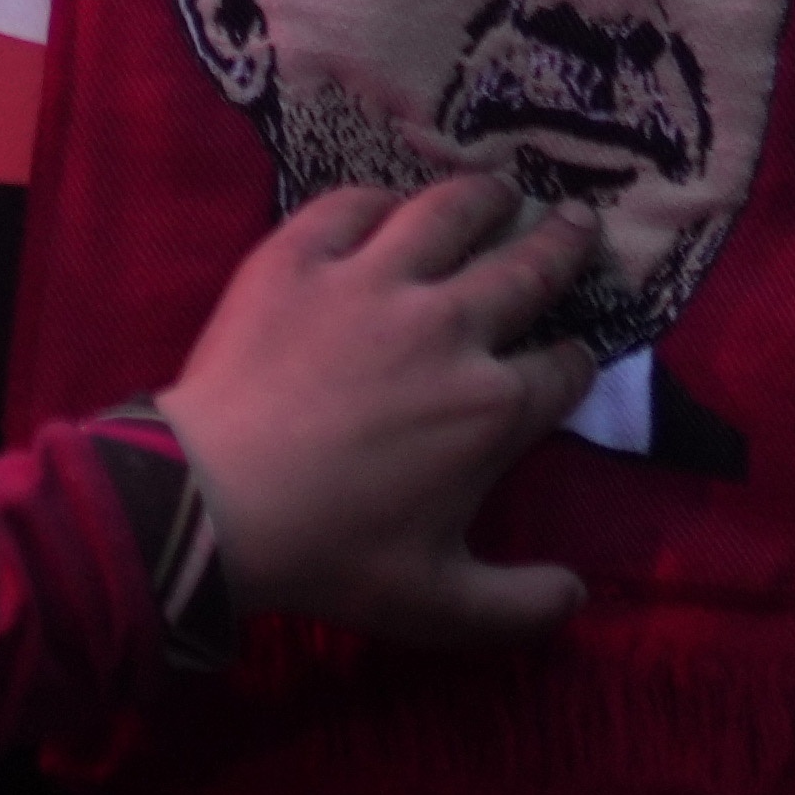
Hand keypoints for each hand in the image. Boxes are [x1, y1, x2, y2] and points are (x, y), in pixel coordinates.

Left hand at [148, 169, 603, 652]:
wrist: (215, 503)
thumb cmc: (333, 555)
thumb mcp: (440, 605)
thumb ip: (520, 606)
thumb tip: (578, 595)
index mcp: (491, 408)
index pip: (563, 368)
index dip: (576, 360)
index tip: (573, 354)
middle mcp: (448, 326)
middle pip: (525, 270)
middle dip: (562, 246)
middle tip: (578, 220)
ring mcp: (372, 280)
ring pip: (447, 214)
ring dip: (483, 198)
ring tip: (500, 188)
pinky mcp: (301, 256)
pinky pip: (351, 206)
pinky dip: (377, 200)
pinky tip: (387, 202)